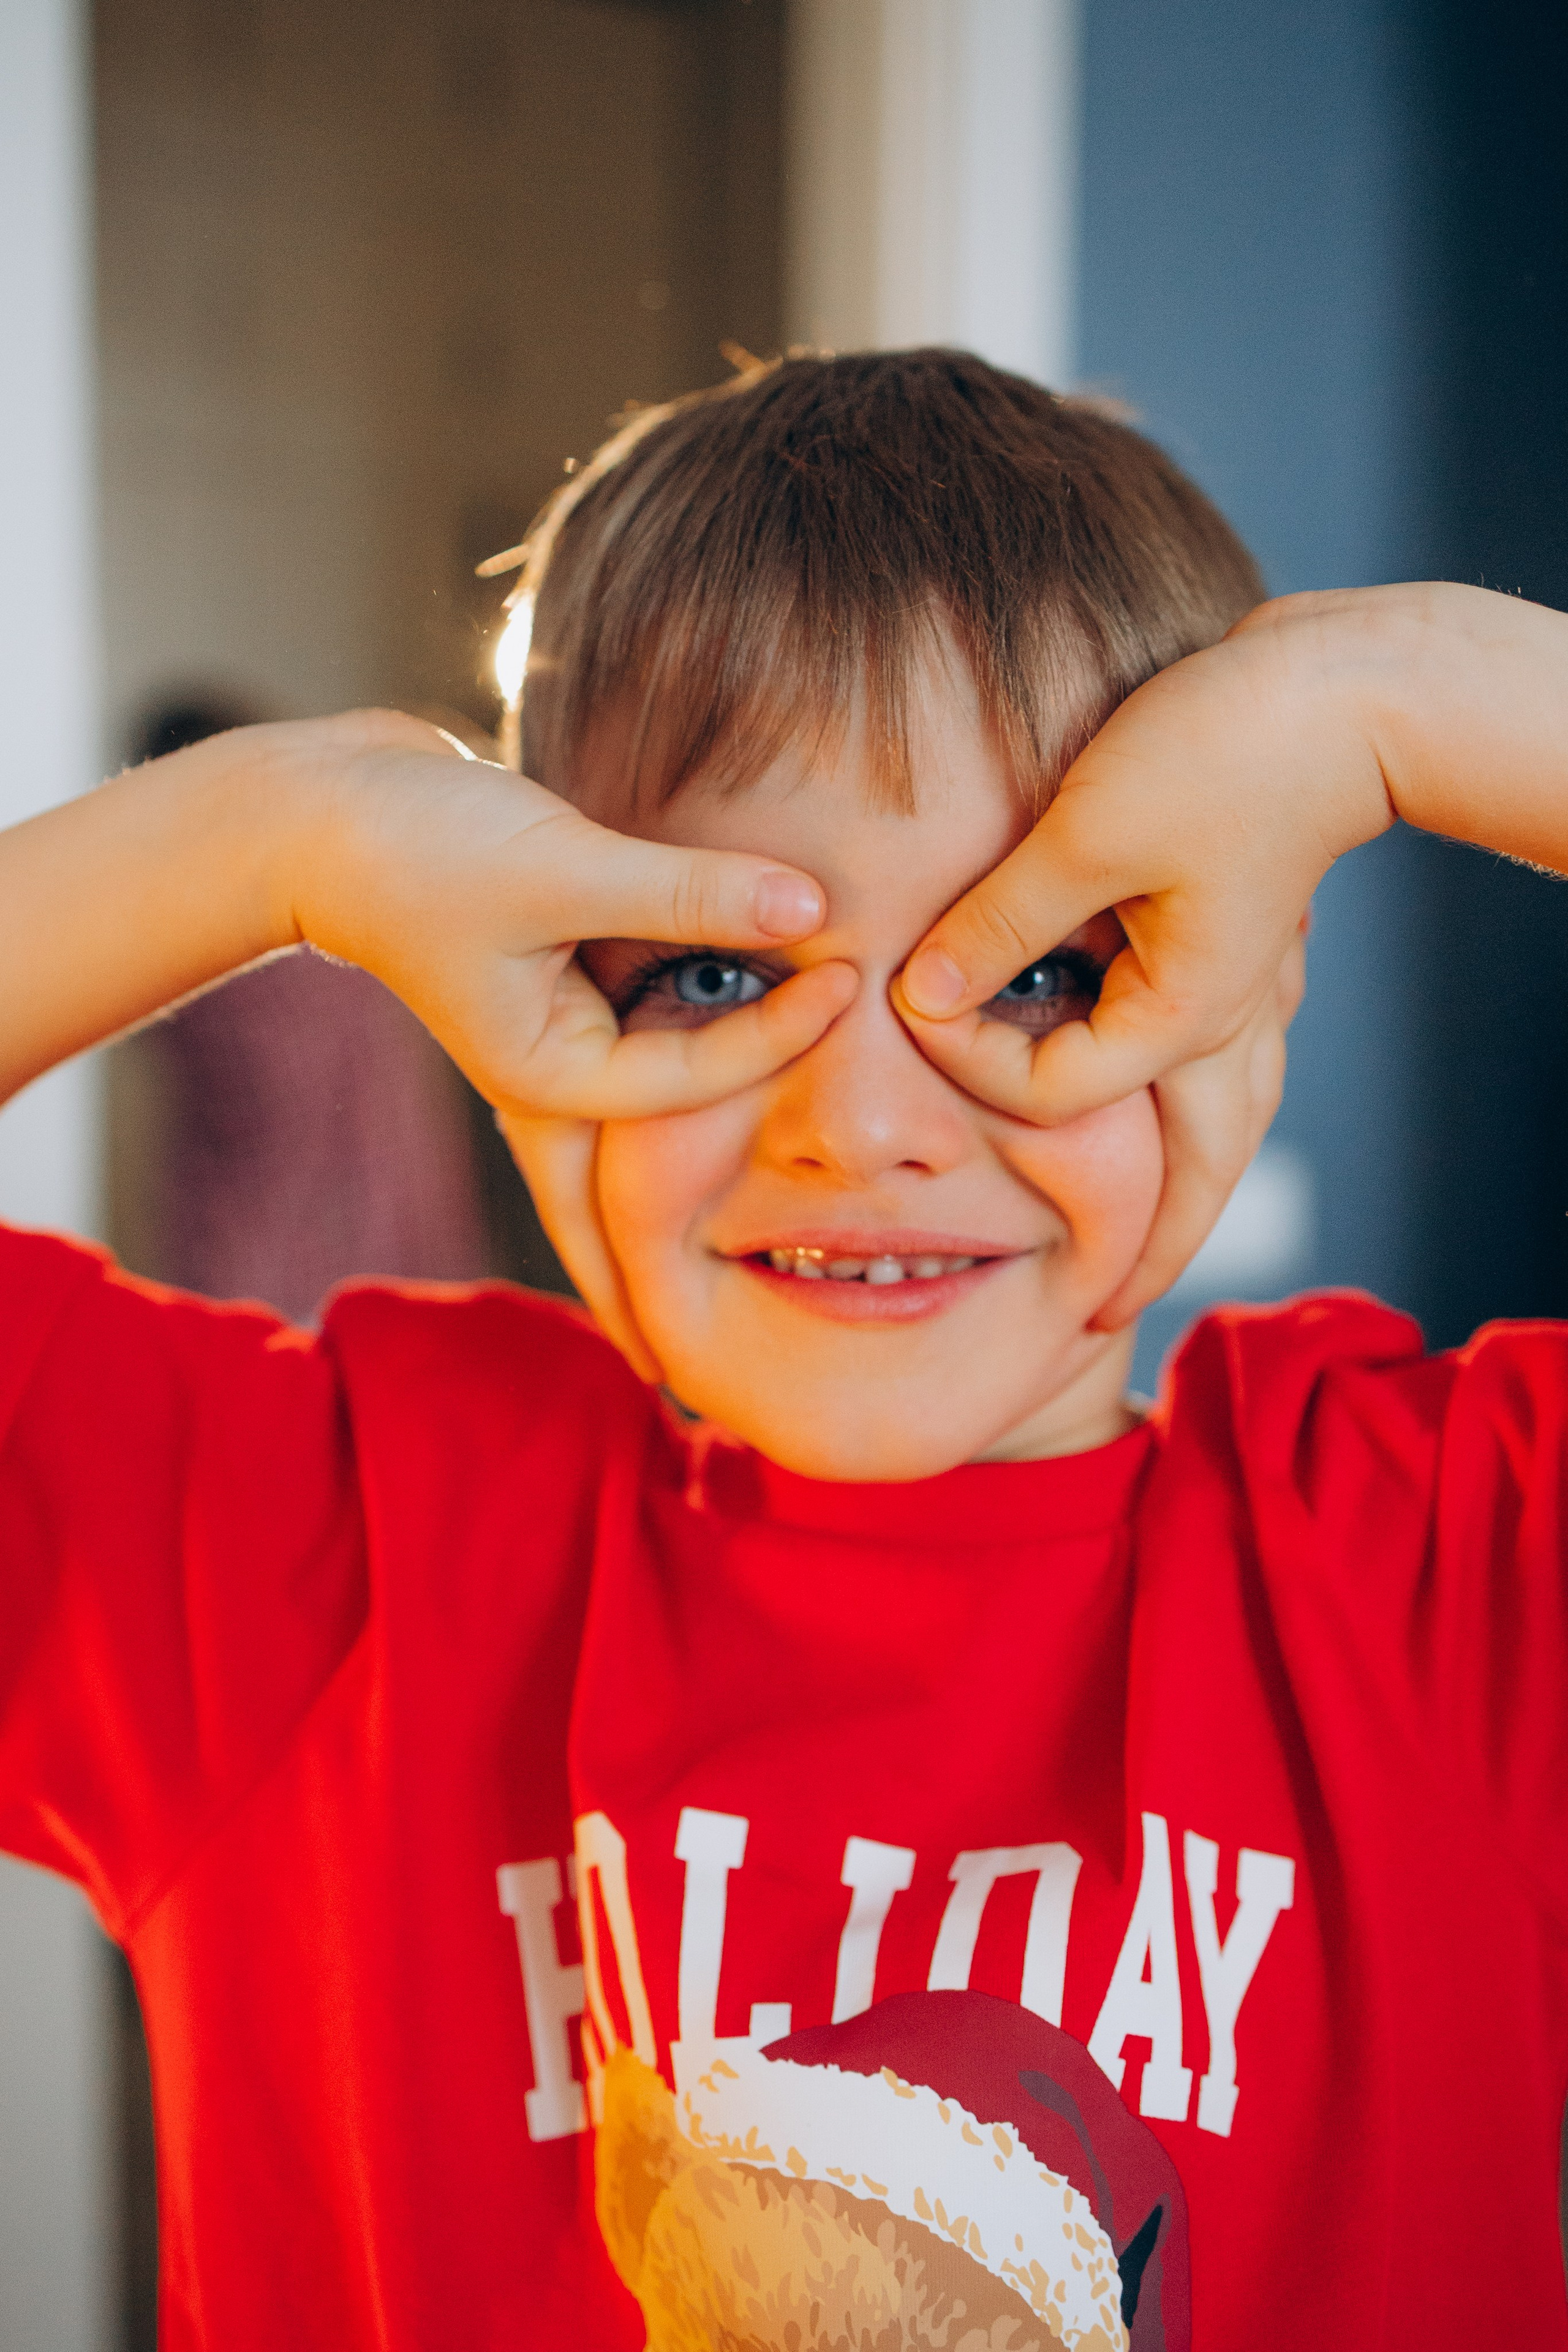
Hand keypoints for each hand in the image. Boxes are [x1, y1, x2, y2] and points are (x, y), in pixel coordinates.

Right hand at [283, 711, 854, 1121]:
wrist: (317, 803)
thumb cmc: (416, 847)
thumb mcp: (563, 870)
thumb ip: (689, 893)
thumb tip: (813, 905)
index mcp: (553, 1073)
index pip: (697, 1075)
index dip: (783, 1030)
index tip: (850, 973)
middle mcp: (565, 1053)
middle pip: (697, 1068)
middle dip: (774, 1038)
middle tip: (866, 1007)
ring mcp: (566, 1000)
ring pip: (683, 1008)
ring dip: (751, 985)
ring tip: (839, 959)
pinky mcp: (570, 942)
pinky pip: (659, 954)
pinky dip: (709, 936)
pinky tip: (770, 918)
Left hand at [889, 590, 1409, 1315]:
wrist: (1343, 690)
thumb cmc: (1221, 753)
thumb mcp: (1085, 837)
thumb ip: (1000, 925)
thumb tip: (920, 993)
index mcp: (1187, 1018)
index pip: (1057, 1094)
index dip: (974, 1063)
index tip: (916, 1003)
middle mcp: (1230, 1024)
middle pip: (1193, 1178)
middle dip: (1147, 1253)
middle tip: (1101, 1317)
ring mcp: (1253, 993)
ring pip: (1221, 1128)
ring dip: (1179, 1192)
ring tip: (1141, 1248)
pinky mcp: (1251, 951)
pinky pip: (1219, 1068)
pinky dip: (1187, 1112)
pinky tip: (1155, 1114)